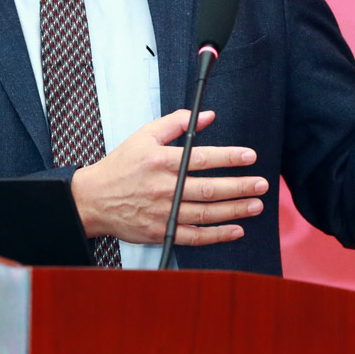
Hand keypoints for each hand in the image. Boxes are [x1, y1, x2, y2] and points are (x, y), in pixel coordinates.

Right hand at [69, 109, 266, 244]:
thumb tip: (207, 117)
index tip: (250, 157)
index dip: (229, 157)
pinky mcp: (161, 231)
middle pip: (209, 189)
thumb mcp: (144, 135)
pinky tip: (236, 230)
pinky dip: (217, 235)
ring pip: (206, 214)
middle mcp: (164, 188)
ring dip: (234, 210)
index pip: (202, 158)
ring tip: (256, 205)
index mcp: (161, 161)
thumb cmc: (120, 165)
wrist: (93, 200)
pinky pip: (195, 236)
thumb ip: (176, 123)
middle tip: (262, 185)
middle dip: (240, 187)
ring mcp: (163, 212)